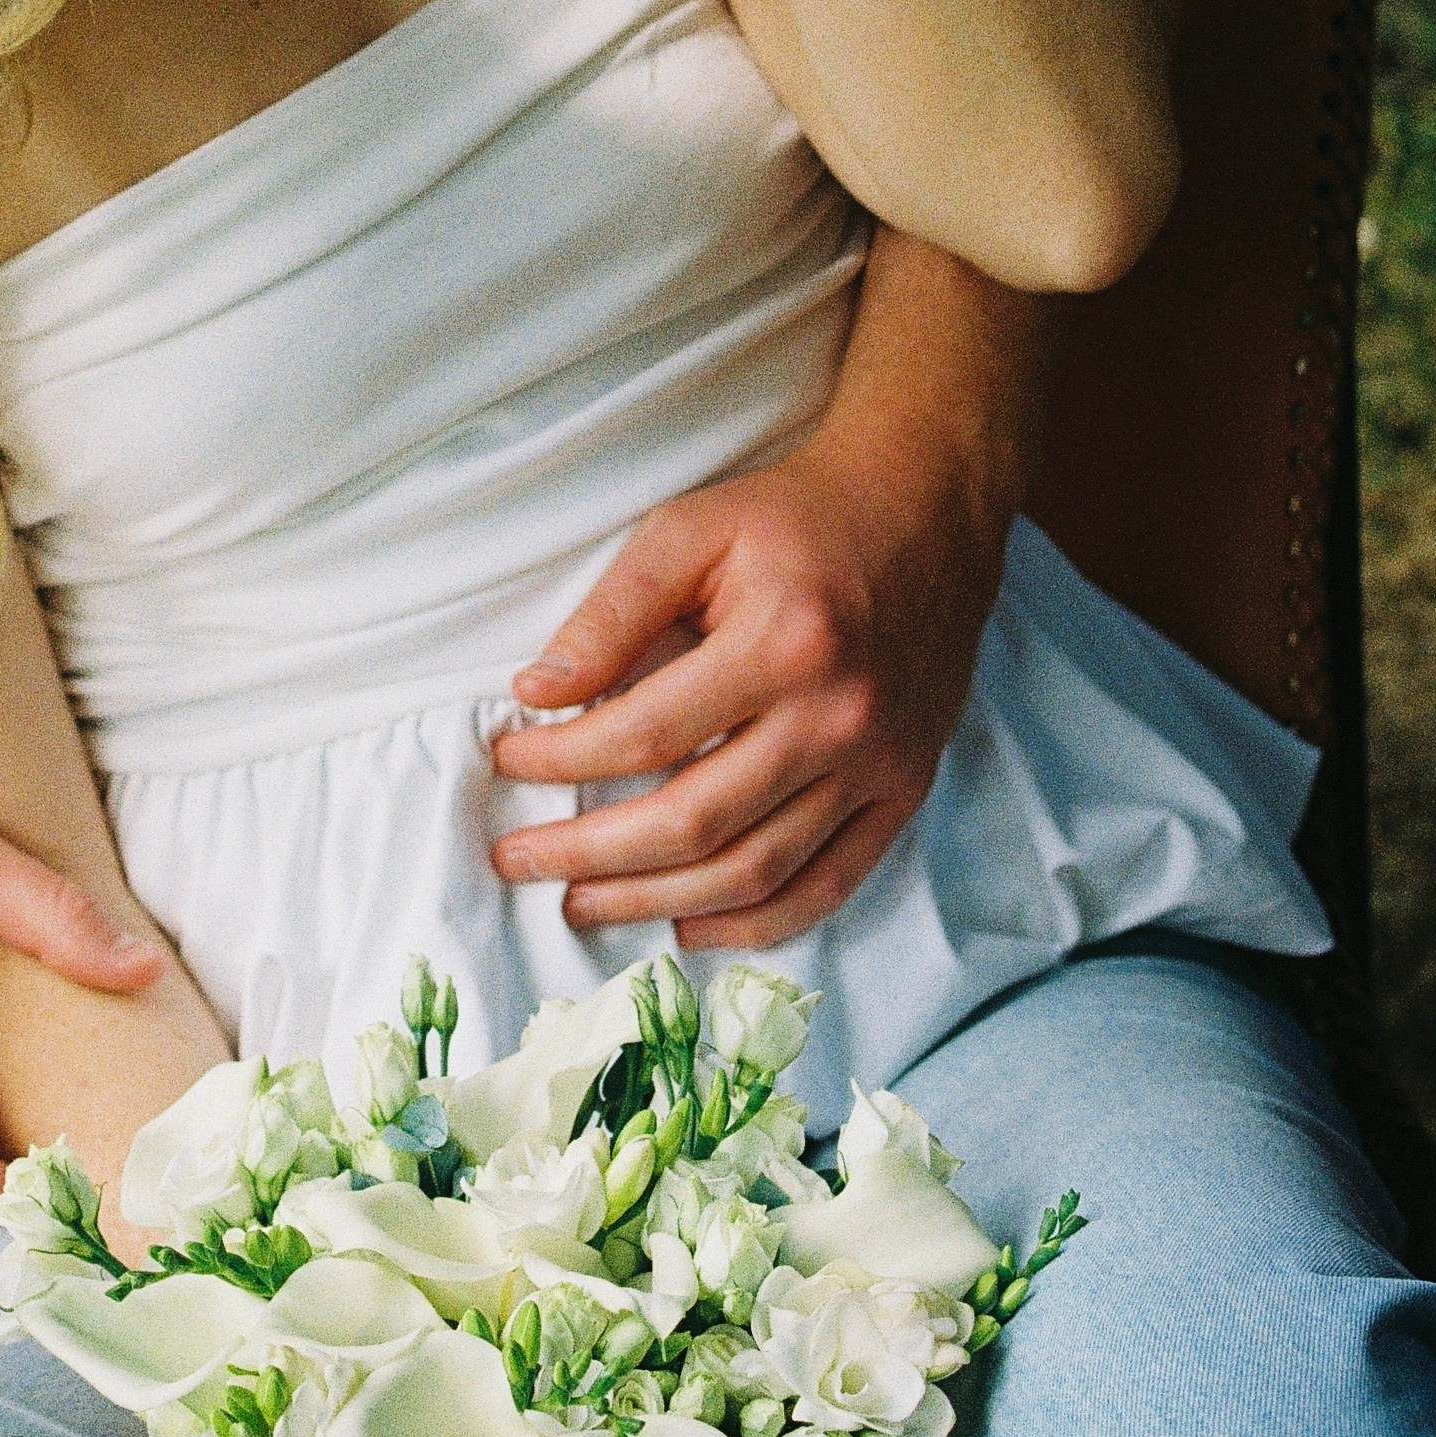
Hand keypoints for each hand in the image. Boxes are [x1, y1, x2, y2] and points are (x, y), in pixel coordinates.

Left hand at [488, 403, 1008, 947]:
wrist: (926, 510)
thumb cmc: (795, 517)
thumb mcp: (691, 528)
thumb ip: (613, 612)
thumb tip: (536, 692)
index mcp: (781, 644)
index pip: (646, 733)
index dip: (563, 760)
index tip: (510, 762)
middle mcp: (837, 717)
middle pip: (695, 821)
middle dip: (591, 853)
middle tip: (520, 860)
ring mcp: (878, 764)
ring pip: (755, 871)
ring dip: (656, 900)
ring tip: (582, 902)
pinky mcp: (905, 789)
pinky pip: (828, 884)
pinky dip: (755, 924)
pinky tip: (689, 925)